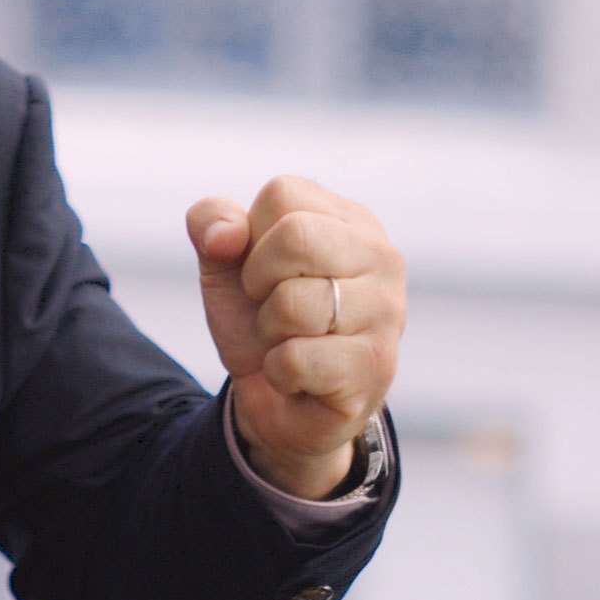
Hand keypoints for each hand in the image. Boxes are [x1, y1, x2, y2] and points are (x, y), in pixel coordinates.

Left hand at [184, 175, 403, 500]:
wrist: (280, 404)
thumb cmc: (261, 322)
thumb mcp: (224, 265)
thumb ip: (212, 224)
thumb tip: (226, 236)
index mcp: (350, 220)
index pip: (282, 195)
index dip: (251, 238)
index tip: (264, 272)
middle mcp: (381, 258)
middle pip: (295, 237)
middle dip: (258, 281)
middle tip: (272, 308)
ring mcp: (387, 313)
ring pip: (293, 303)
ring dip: (270, 331)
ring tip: (291, 341)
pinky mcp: (375, 368)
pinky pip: (294, 358)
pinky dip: (277, 372)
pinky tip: (301, 377)